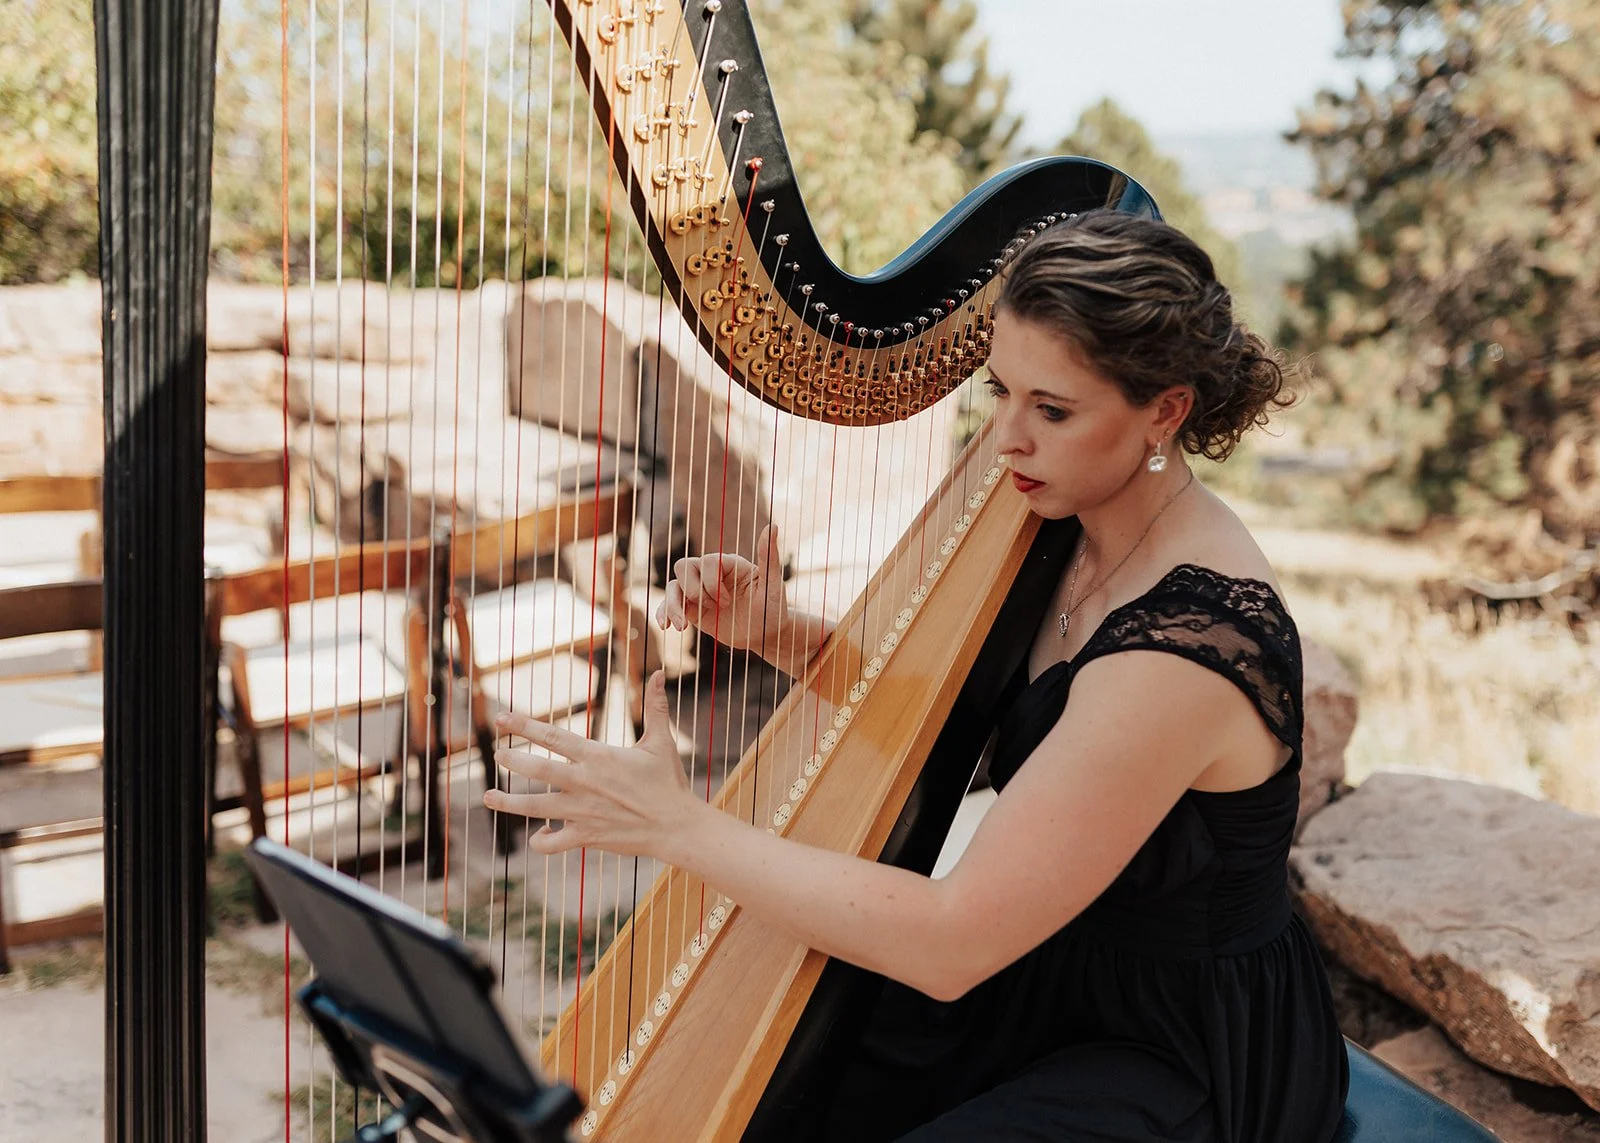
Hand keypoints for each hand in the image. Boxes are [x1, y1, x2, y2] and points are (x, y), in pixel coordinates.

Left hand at [484, 671, 700, 857]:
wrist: (676, 826)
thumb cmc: (669, 782)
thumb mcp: (662, 742)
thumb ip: (656, 707)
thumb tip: (661, 673)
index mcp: (598, 757)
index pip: (553, 737)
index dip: (524, 726)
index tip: (501, 718)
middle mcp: (585, 783)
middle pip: (537, 770)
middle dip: (512, 761)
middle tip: (497, 754)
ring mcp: (582, 812)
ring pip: (535, 808)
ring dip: (508, 803)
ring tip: (488, 797)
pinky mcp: (586, 836)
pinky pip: (553, 843)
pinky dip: (542, 841)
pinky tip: (540, 834)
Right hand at [656, 524, 786, 652]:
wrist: (764, 635)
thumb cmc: (772, 609)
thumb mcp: (773, 585)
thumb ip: (769, 557)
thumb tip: (773, 526)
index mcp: (728, 563)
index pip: (708, 561)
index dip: (712, 583)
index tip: (727, 603)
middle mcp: (710, 574)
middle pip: (684, 566)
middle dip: (693, 590)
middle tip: (713, 608)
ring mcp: (699, 591)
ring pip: (673, 586)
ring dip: (673, 605)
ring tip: (682, 626)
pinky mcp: (692, 608)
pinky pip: (669, 605)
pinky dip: (664, 613)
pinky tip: (667, 627)